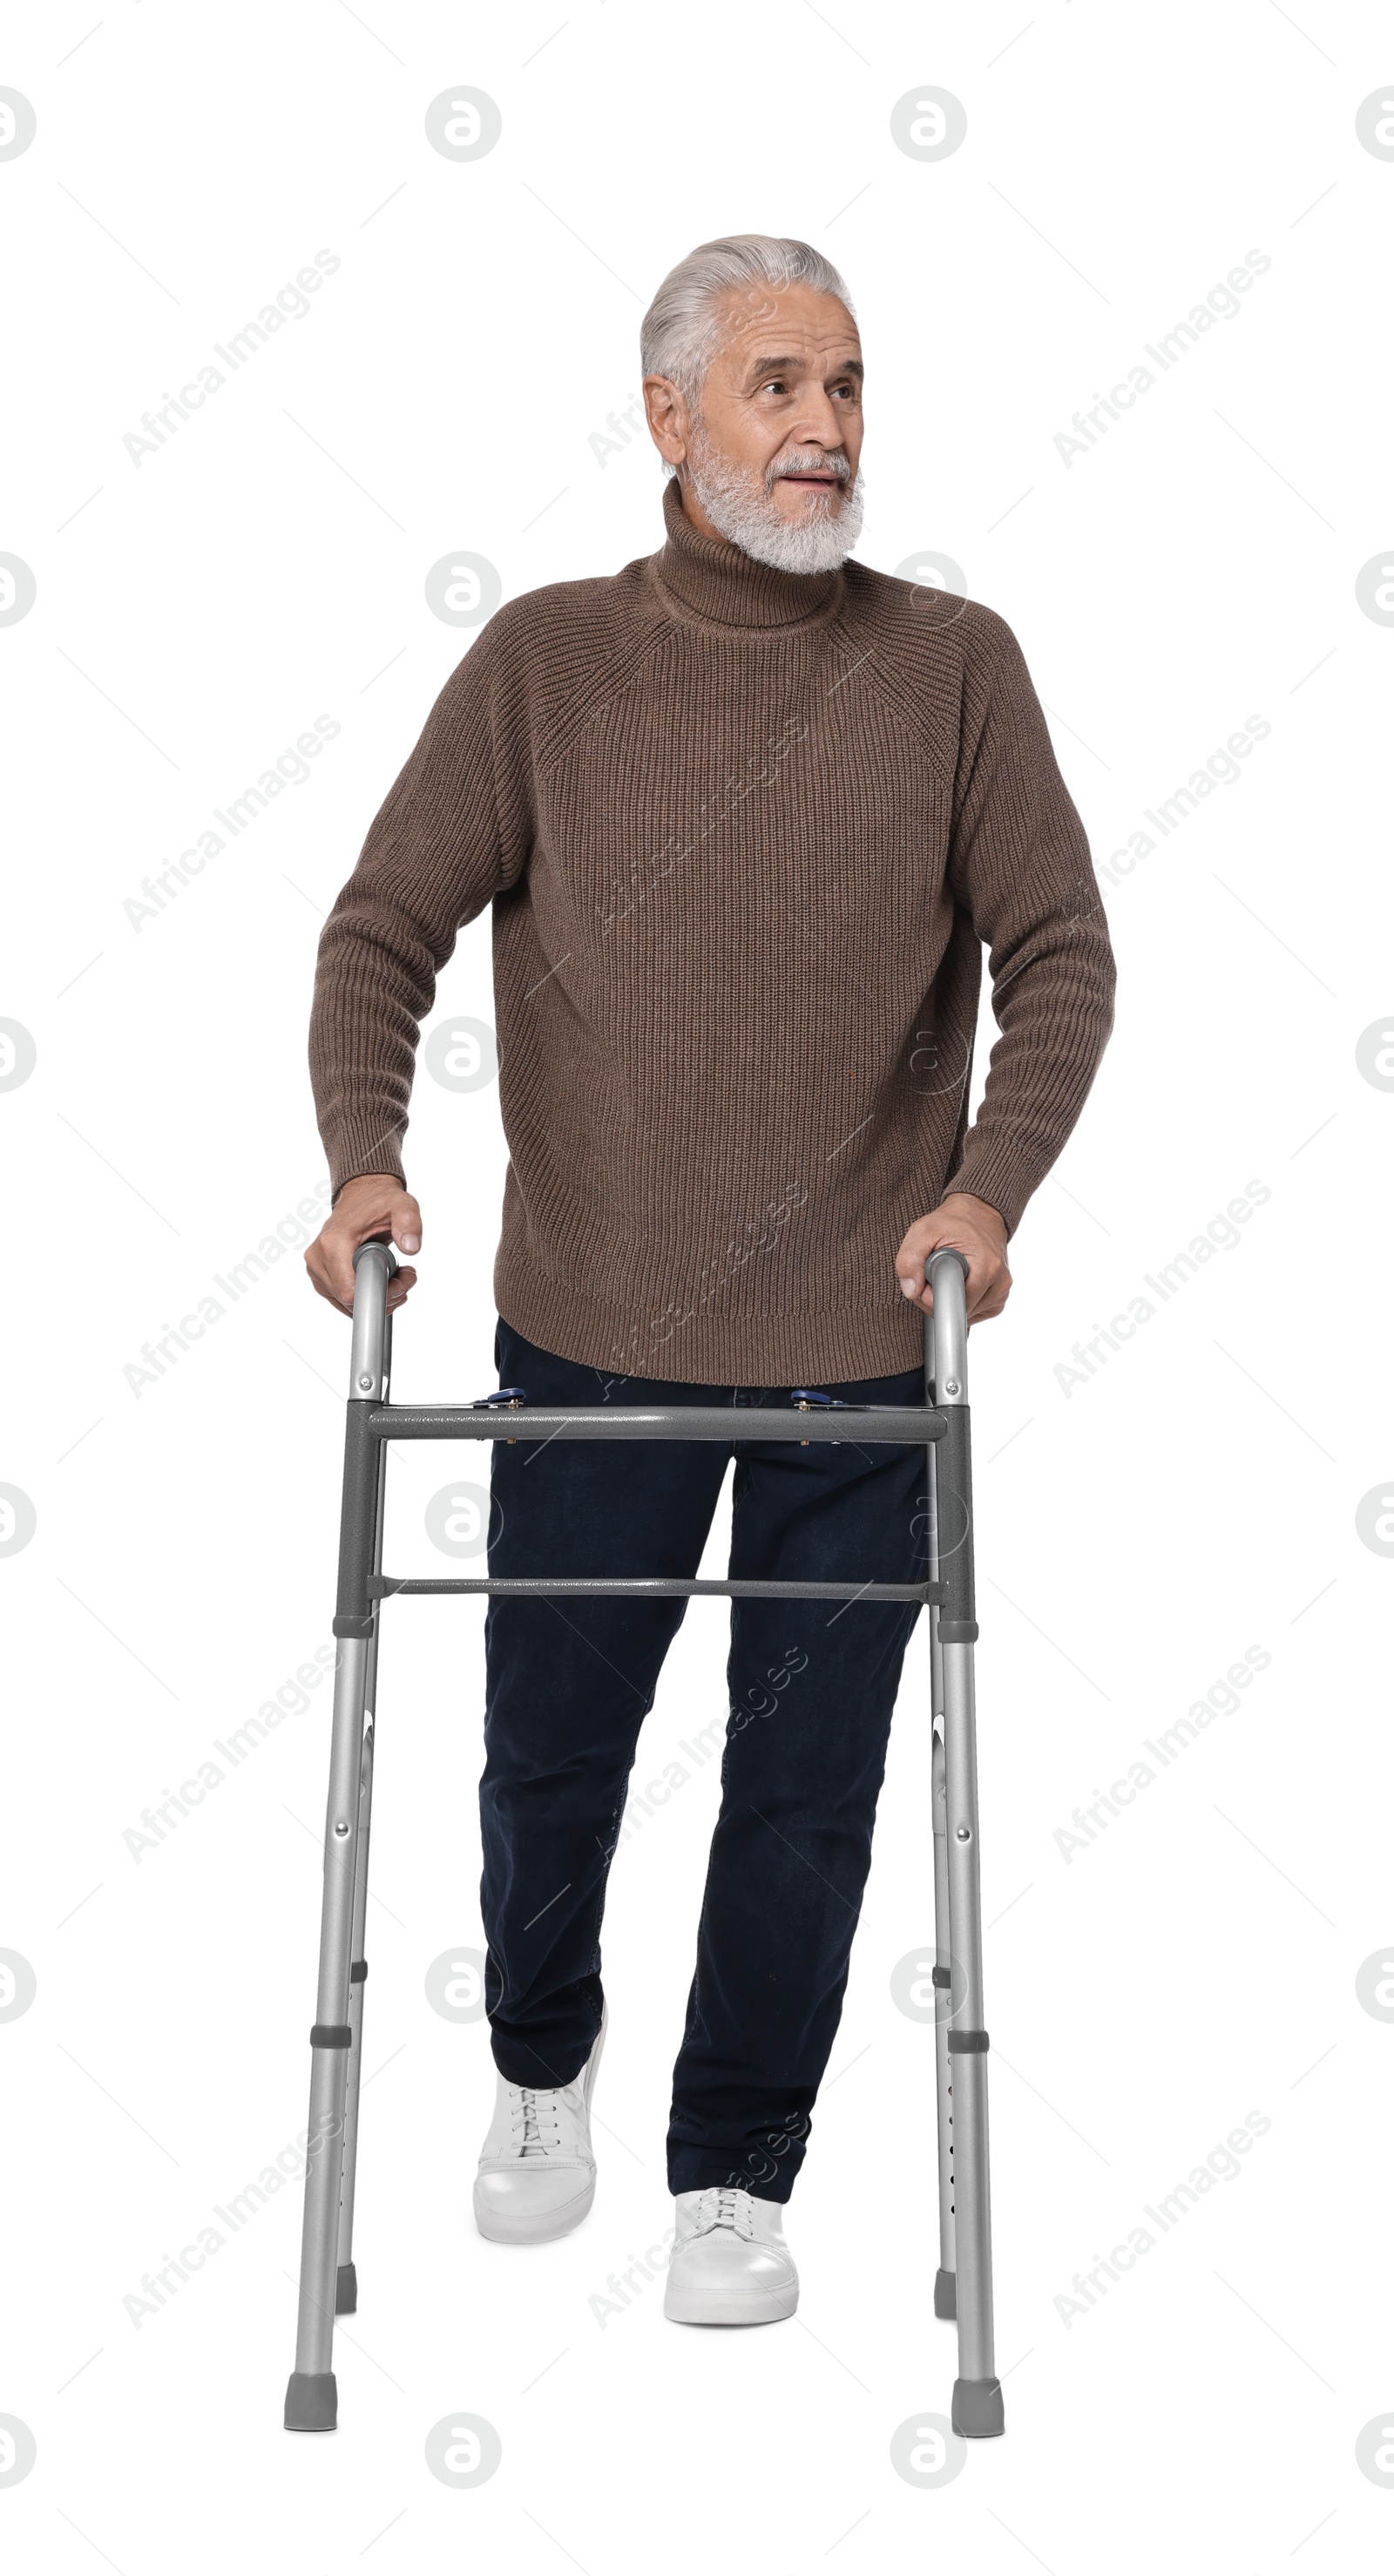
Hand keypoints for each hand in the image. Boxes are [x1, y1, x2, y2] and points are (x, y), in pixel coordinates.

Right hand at [304, 1173, 420, 1317]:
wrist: (362, 1197)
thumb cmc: (379, 1202)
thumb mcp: (402, 1205)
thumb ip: (409, 1223)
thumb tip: (411, 1247)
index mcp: (332, 1243)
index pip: (350, 1293)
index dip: (381, 1294)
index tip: (400, 1279)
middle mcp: (318, 1259)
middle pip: (352, 1302)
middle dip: (384, 1295)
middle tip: (404, 1275)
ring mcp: (316, 1271)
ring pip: (349, 1305)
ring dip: (377, 1296)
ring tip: (394, 1274)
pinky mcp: (321, 1278)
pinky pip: (345, 1302)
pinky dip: (366, 1295)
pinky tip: (379, 1278)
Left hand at [895, 1192, 1011, 1325]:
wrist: (979, 1214)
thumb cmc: (953, 1222)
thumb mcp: (923, 1230)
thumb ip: (909, 1259)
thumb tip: (911, 1290)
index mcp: (987, 1266)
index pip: (955, 1305)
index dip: (933, 1299)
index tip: (926, 1282)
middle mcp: (1000, 1281)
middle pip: (960, 1312)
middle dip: (938, 1299)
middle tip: (932, 1275)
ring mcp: (1002, 1291)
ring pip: (966, 1314)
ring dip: (949, 1300)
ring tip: (947, 1274)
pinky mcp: (999, 1297)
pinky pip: (975, 1313)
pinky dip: (961, 1301)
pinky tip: (959, 1282)